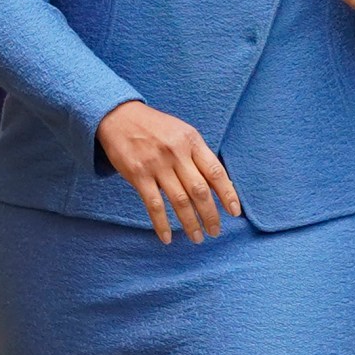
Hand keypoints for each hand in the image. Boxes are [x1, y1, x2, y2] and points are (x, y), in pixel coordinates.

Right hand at [95, 100, 243, 244]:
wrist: (119, 116)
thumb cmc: (156, 128)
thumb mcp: (182, 133)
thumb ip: (199, 156)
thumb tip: (221, 185)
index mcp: (192, 141)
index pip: (216, 172)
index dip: (227, 194)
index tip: (234, 213)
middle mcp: (177, 153)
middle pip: (200, 191)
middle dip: (210, 215)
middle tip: (215, 231)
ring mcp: (157, 164)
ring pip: (180, 201)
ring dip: (190, 223)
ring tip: (197, 238)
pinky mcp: (138, 175)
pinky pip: (154, 205)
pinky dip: (162, 224)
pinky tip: (168, 238)